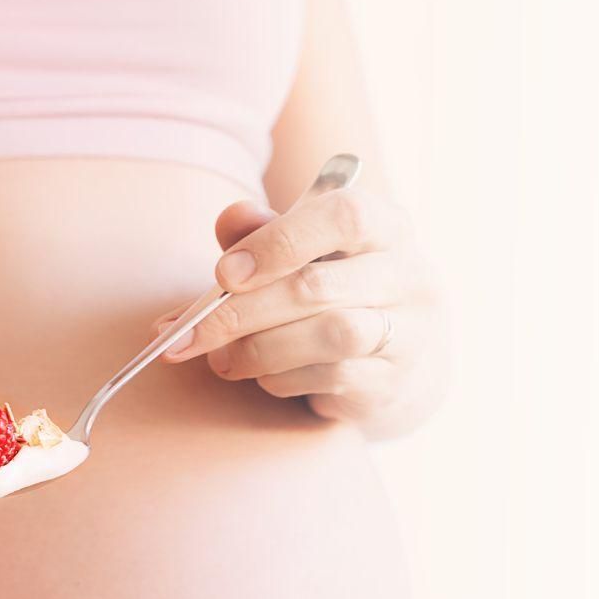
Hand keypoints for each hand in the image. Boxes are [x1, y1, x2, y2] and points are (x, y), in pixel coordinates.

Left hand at [159, 184, 450, 435]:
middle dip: (242, 311)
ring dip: (260, 349)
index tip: (223, 272)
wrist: (402, 361)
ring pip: (329, 336)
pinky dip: (282, 377)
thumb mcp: (302, 253)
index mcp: (386, 226)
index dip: (278, 242)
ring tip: (221, 358)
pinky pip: (331, 378)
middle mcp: (407, 275)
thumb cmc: (337, 290)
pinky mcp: (392, 381)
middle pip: (318, 286)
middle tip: (189, 332)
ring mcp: (409, 332)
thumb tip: (229, 219)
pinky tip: (262, 375)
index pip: (344, 217)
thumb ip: (263, 232)